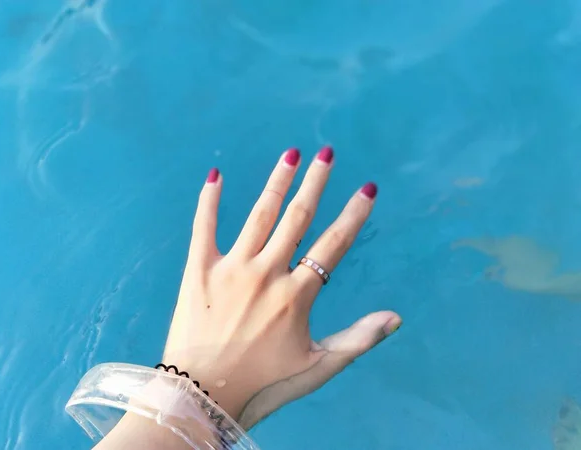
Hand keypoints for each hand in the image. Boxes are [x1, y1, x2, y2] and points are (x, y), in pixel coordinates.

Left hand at [162, 147, 401, 428]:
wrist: (203, 396)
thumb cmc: (264, 384)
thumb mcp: (318, 367)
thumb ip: (358, 339)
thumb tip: (396, 318)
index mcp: (296, 295)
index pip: (333, 245)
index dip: (353, 215)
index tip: (367, 189)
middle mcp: (267, 274)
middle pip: (298, 218)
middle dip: (315, 183)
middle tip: (326, 153)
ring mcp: (232, 270)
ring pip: (260, 215)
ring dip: (277, 182)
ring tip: (291, 154)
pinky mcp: (200, 272)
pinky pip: (204, 228)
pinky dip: (209, 202)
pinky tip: (215, 176)